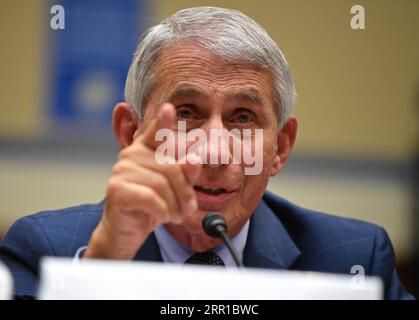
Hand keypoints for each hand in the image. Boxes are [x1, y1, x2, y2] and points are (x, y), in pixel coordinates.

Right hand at [84, 103, 200, 259]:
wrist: (125, 232)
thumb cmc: (151, 206)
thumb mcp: (173, 189)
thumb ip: (185, 174)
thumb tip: (194, 159)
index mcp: (145, 150)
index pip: (156, 132)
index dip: (163, 121)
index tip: (170, 108)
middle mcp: (132, 154)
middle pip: (171, 168)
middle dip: (185, 192)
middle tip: (187, 209)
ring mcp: (121, 170)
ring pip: (163, 185)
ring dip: (175, 206)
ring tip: (174, 215)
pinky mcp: (117, 189)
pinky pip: (152, 198)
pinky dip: (162, 212)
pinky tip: (161, 217)